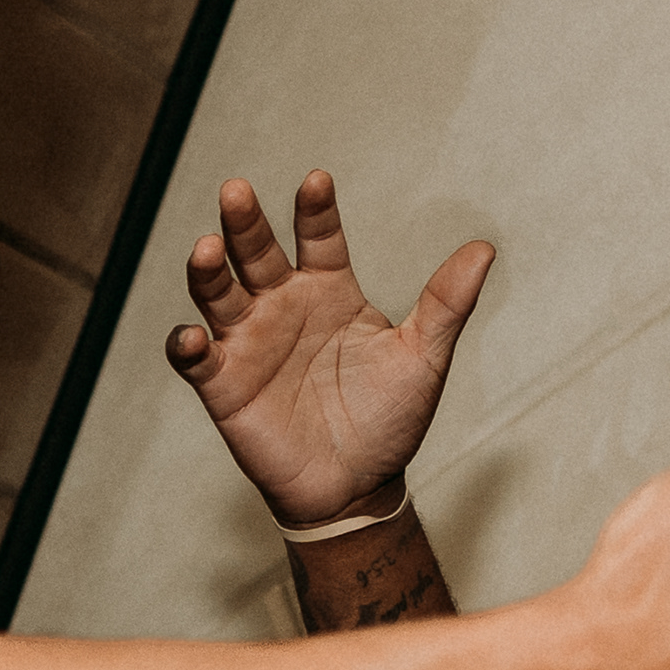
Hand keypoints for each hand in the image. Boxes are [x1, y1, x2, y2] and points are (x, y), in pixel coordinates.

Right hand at [164, 169, 492, 524]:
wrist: (358, 488)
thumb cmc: (390, 420)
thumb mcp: (422, 359)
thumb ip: (446, 305)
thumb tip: (484, 249)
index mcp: (330, 291)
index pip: (317, 236)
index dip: (314, 209)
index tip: (316, 181)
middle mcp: (283, 306)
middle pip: (255, 252)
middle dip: (244, 223)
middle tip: (237, 191)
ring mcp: (250, 343)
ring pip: (217, 294)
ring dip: (207, 270)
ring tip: (207, 248)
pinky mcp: (224, 385)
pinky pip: (195, 358)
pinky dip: (185, 345)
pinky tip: (192, 336)